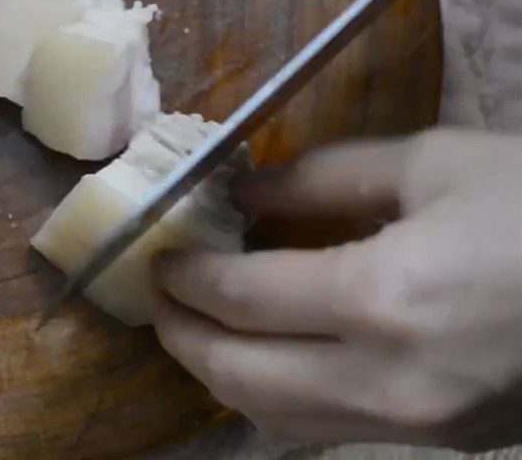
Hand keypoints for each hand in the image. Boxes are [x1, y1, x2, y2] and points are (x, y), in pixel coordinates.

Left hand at [152, 129, 521, 449]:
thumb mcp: (431, 164)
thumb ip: (324, 177)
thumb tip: (247, 193)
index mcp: (385, 297)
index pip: (243, 297)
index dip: (187, 275)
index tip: (160, 252)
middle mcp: (390, 380)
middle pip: (242, 373)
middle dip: (183, 335)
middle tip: (157, 295)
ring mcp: (417, 425)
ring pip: (277, 416)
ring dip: (219, 372)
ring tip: (195, 325)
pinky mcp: (440, 440)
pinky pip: (326, 429)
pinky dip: (274, 395)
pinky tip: (264, 356)